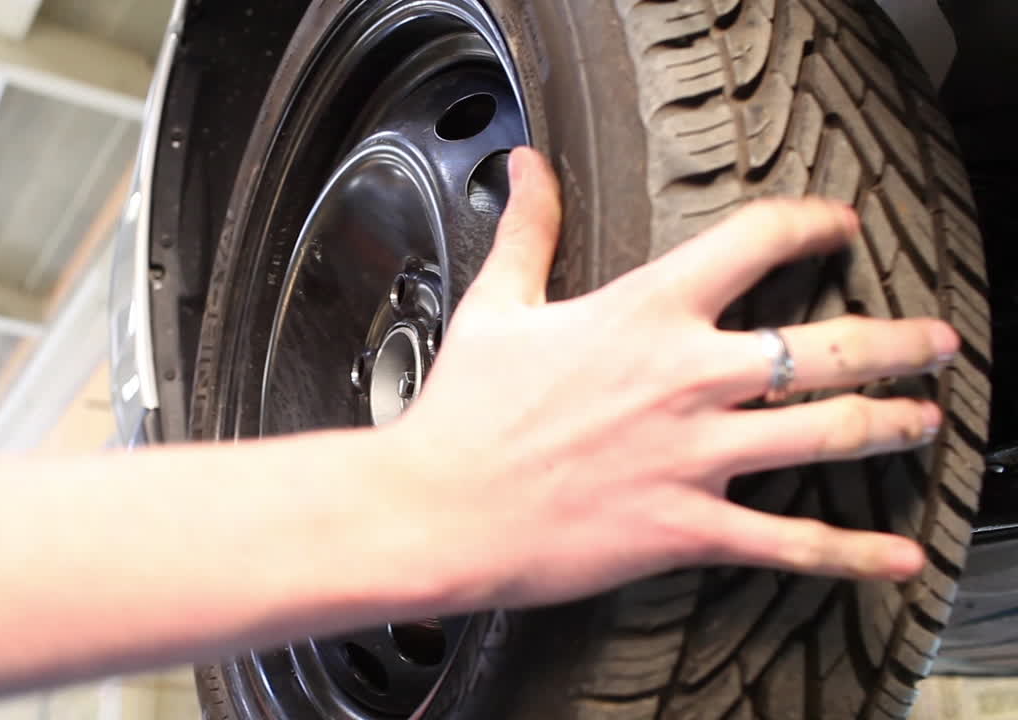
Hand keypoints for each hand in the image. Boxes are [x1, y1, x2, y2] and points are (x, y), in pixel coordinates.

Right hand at [398, 147, 956, 610]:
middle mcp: (688, 377)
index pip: (757, 242)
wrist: (437, 509)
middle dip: (899, 341)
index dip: (813, 223)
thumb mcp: (497, 304)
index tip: (838, 225)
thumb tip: (525, 167)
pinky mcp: (687, 527)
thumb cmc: (464, 411)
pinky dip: (852, 553)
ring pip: (830, 434)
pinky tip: (897, 558)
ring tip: (925, 419)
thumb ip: (530, 229)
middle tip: (934, 341)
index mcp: (645, 313)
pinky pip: (789, 542)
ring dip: (893, 424)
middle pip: (830, 346)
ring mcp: (695, 454)